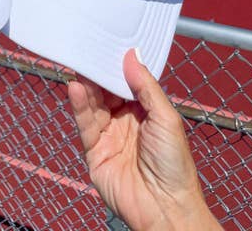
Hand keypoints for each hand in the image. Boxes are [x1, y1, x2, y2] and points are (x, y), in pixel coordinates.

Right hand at [68, 49, 219, 230]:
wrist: (166, 209)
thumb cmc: (175, 166)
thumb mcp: (166, 118)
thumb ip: (146, 87)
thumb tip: (132, 54)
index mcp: (145, 111)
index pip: (125, 82)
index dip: (116, 64)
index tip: (107, 43)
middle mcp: (125, 121)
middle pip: (105, 90)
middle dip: (97, 71)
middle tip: (87, 48)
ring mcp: (108, 135)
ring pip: (92, 103)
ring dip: (86, 84)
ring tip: (79, 65)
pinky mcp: (94, 151)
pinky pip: (84, 124)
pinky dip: (79, 105)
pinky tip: (76, 88)